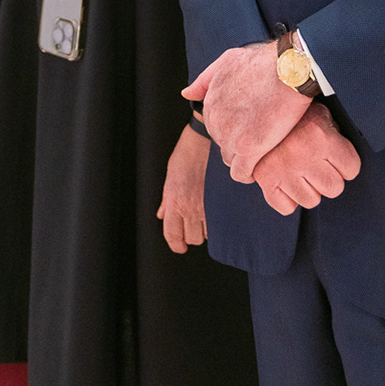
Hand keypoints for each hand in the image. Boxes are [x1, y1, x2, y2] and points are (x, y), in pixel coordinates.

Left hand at [157, 123, 211, 253]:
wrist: (206, 139)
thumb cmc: (186, 154)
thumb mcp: (170, 177)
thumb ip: (167, 200)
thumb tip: (162, 215)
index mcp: (174, 202)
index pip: (173, 235)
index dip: (177, 245)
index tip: (181, 247)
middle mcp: (190, 207)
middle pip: (192, 238)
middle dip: (193, 236)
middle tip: (195, 227)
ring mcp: (207, 204)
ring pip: (209, 234)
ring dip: (208, 229)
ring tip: (209, 218)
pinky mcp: (222, 200)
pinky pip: (222, 222)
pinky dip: (221, 222)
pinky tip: (220, 214)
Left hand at [183, 40, 310, 182]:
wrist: (289, 70)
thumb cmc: (264, 62)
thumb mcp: (228, 61)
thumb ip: (205, 79)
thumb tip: (187, 94)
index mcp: (211, 102)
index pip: (215, 127)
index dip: (233, 128)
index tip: (249, 126)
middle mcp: (216, 120)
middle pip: (223, 144)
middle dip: (239, 143)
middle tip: (260, 137)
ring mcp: (231, 136)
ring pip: (231, 160)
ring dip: (244, 159)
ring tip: (262, 152)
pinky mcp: (248, 149)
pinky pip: (241, 173)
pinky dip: (249, 174)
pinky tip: (260, 168)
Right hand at [253, 102, 360, 214]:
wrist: (258, 107)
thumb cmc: (295, 114)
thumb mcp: (320, 114)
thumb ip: (335, 134)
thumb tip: (345, 158)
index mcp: (321, 136)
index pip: (351, 168)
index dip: (346, 164)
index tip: (337, 158)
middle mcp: (303, 154)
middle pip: (334, 188)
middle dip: (329, 178)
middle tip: (319, 166)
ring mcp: (283, 170)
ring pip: (311, 201)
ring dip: (309, 189)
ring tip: (301, 172)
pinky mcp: (266, 181)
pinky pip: (286, 207)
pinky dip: (287, 199)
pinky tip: (287, 182)